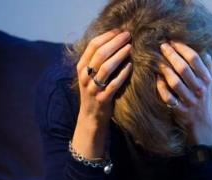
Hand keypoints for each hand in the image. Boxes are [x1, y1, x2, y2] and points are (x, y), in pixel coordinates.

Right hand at [72, 29, 132, 157]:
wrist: (91, 117)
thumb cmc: (95, 91)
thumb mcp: (90, 75)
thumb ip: (98, 60)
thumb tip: (114, 40)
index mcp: (81, 67)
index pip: (93, 45)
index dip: (107, 36)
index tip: (120, 30)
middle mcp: (85, 76)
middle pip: (100, 54)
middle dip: (115, 42)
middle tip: (128, 35)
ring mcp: (93, 88)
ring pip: (106, 68)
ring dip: (119, 55)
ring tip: (130, 47)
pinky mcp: (103, 99)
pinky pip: (114, 84)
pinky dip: (122, 74)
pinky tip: (130, 66)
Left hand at [157, 41, 211, 145]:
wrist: (203, 123)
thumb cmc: (205, 98)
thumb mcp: (211, 83)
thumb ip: (208, 67)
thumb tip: (205, 51)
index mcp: (207, 79)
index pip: (195, 59)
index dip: (182, 48)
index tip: (172, 41)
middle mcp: (199, 89)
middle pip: (184, 68)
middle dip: (171, 55)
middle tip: (162, 46)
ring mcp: (190, 100)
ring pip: (175, 82)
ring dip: (165, 70)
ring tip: (157, 61)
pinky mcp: (180, 110)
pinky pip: (168, 97)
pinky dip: (161, 87)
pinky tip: (157, 79)